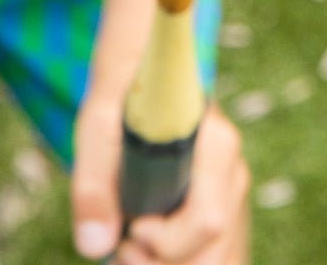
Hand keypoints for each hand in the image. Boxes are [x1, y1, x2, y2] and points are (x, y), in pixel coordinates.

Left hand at [72, 94, 249, 263]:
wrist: (140, 81)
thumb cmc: (119, 102)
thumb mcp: (96, 130)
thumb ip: (93, 186)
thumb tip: (95, 246)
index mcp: (215, 145)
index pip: (207, 220)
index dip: (166, 242)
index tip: (132, 230)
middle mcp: (233, 174)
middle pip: (214, 252)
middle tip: (123, 247)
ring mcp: (233, 197)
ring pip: (218, 261)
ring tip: (130, 248)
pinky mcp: (227, 214)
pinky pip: (217, 258)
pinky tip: (148, 255)